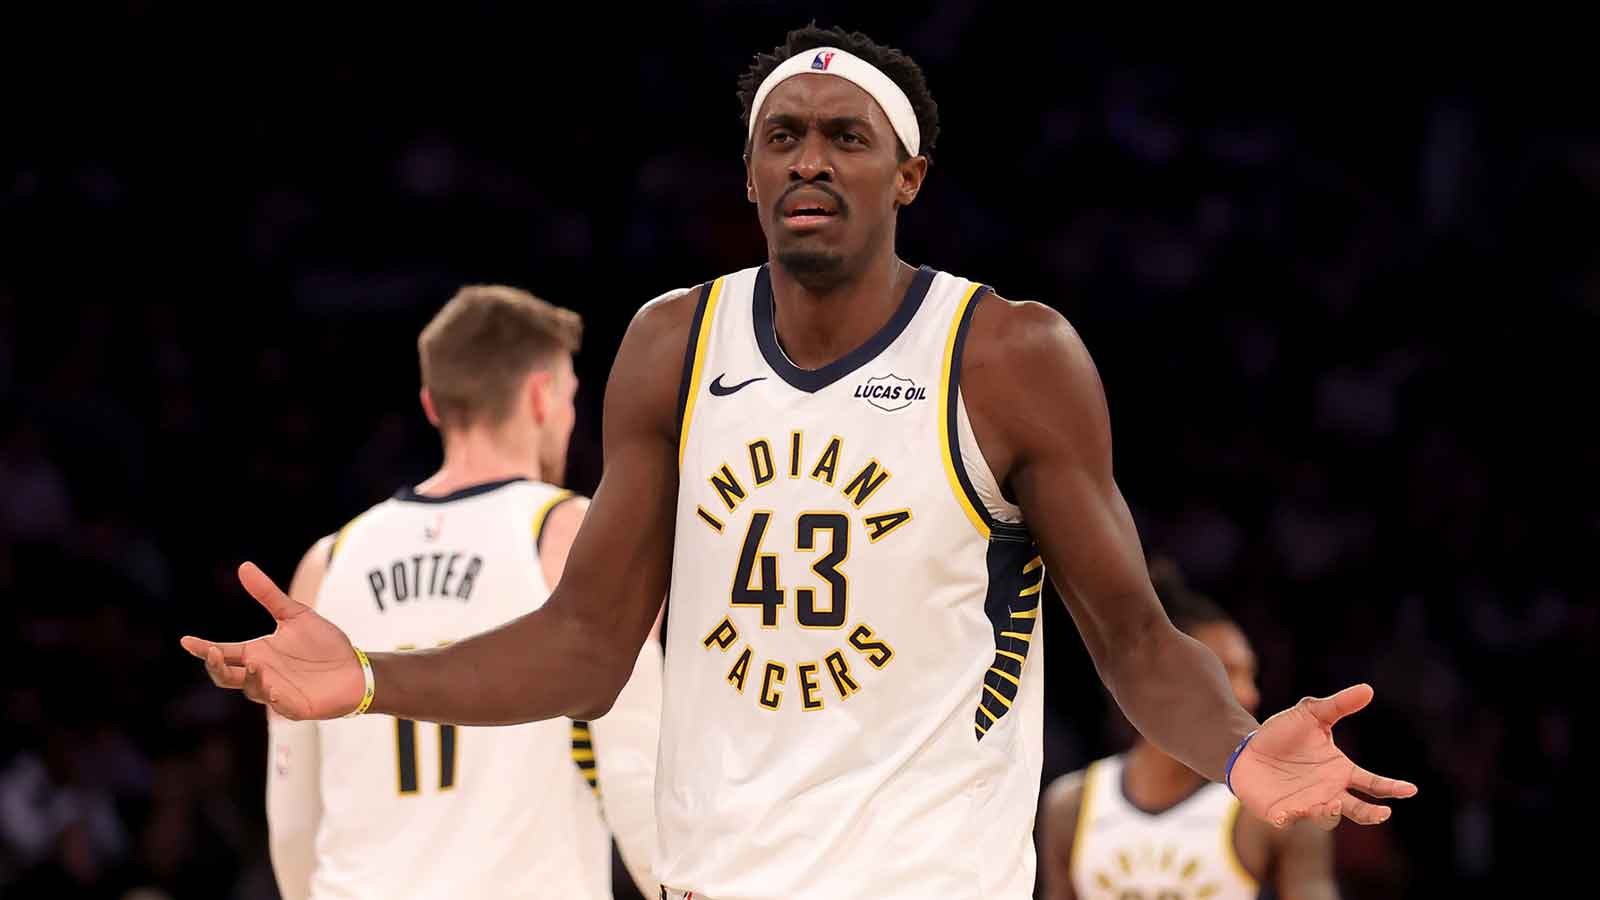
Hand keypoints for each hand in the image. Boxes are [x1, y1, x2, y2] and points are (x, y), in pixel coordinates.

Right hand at [180, 562, 365, 719]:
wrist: (355, 668)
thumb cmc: (324, 644)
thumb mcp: (295, 614)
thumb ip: (268, 595)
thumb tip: (244, 566)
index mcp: (257, 653)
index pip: (223, 652)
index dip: (203, 648)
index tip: (186, 640)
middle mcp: (261, 674)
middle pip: (226, 676)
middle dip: (216, 666)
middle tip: (213, 652)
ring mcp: (276, 692)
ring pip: (252, 690)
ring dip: (250, 679)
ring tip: (255, 665)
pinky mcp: (296, 706)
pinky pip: (280, 706)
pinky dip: (275, 699)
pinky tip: (274, 688)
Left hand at [1229, 683, 1417, 829]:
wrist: (1247, 747)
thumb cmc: (1283, 734)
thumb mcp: (1310, 714)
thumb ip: (1338, 705)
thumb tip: (1367, 689)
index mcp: (1341, 772)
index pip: (1373, 784)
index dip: (1391, 788)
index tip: (1410, 789)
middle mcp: (1329, 793)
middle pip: (1358, 810)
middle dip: (1371, 814)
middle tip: (1384, 812)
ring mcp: (1306, 805)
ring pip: (1327, 818)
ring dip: (1331, 813)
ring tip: (1334, 802)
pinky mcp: (1281, 812)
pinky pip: (1287, 820)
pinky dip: (1289, 818)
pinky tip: (1286, 813)